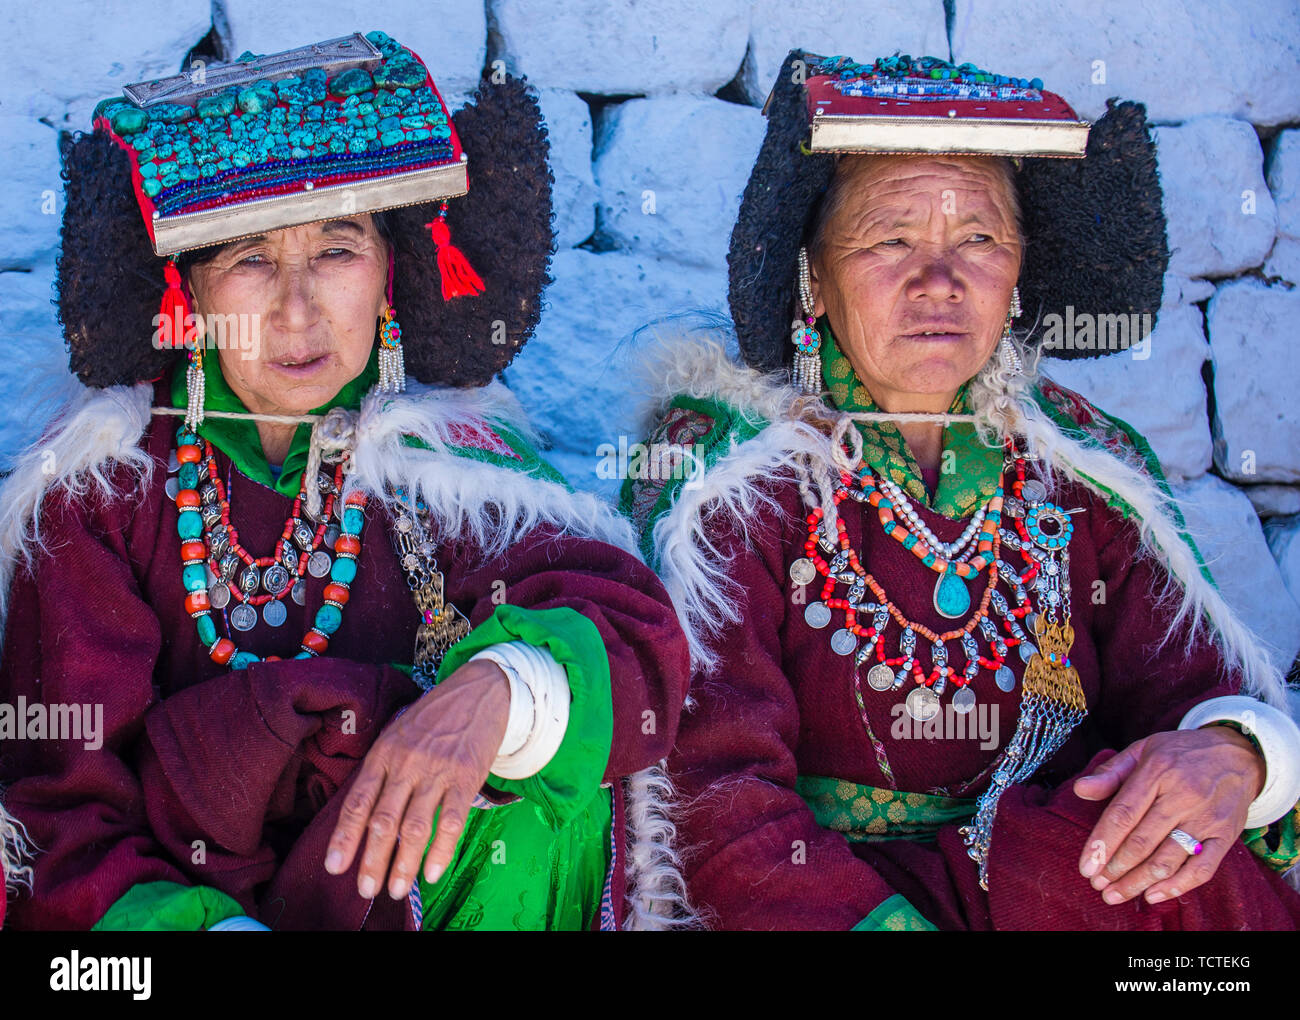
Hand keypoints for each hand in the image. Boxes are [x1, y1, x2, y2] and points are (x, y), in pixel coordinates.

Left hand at [324, 659, 510, 899]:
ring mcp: (437, 770)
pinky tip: (432, 873)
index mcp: (384, 753)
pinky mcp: (466, 776)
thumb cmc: (434, 718)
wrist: (480, 691)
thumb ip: (383, 770)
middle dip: (372, 860)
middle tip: (366, 890)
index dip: (344, 837)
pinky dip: (441, 851)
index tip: (335, 867)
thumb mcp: (398, 734)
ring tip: (396, 890)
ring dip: (404, 864)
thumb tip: (365, 819)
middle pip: (383, 821)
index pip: (358, 801)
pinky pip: (451, 821)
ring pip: (414, 827)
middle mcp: (406, 763)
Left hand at [1073, 725, 1264, 905]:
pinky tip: (1153, 896)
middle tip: (1097, 884)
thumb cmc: (1181, 754)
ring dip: (1138, 882)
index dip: (1102, 843)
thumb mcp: (1143, 750)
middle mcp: (1182, 796)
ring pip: (1168, 859)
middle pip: (1142, 841)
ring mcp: (1206, 818)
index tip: (1086, 867)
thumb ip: (1110, 772)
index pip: (1123, 813)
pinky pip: (1202, 868)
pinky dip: (1177, 886)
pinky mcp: (1227, 835)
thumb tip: (1080, 789)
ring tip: (1116, 894)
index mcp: (1157, 772)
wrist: (1238, 754)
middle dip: (1115, 868)